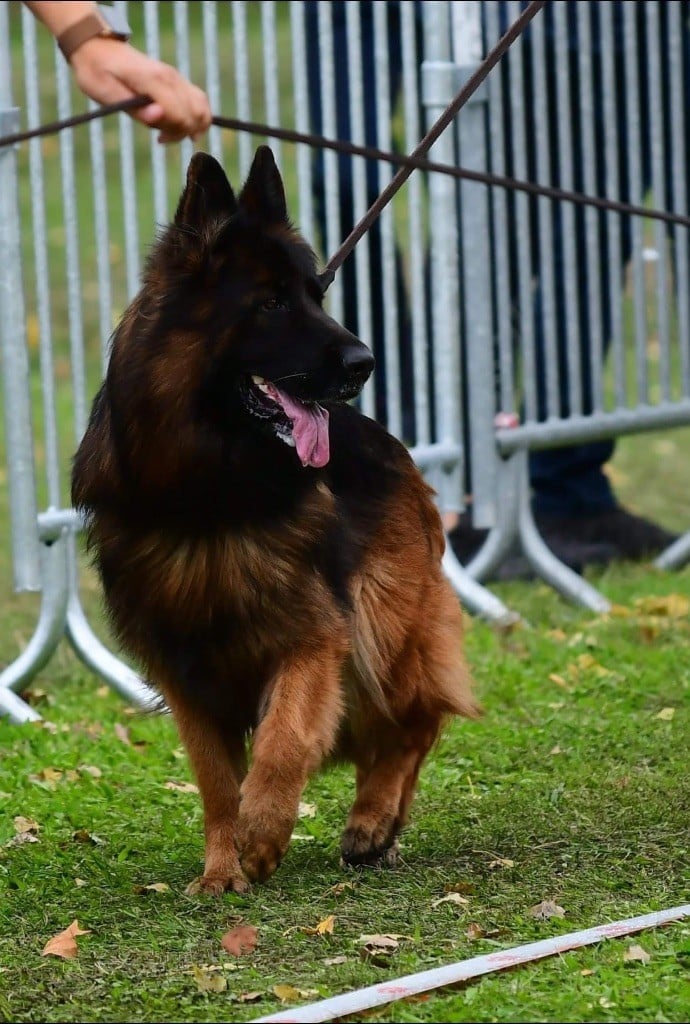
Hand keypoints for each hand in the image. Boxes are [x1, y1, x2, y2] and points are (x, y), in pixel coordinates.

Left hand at [69, 36, 210, 142]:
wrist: (98, 48)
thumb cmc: (97, 73)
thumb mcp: (105, 94)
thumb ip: (134, 108)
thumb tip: (158, 117)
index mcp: (154, 80)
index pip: (181, 114)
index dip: (174, 132)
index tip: (158, 139)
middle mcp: (171, 77)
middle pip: (195, 114)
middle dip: (182, 132)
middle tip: (161, 137)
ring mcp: (176, 77)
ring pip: (202, 108)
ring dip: (192, 127)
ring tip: (170, 132)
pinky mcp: (177, 80)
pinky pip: (199, 101)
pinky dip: (196, 118)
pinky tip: (181, 126)